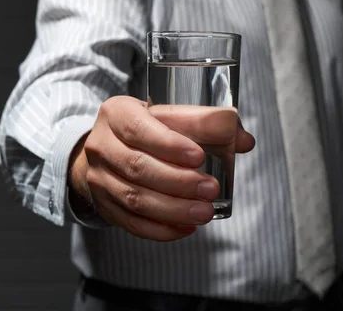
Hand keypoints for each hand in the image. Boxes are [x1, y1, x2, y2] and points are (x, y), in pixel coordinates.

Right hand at [68, 96, 254, 240]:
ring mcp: (99, 178)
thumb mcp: (172, 115)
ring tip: (204, 212)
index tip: (198, 156)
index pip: (138, 129)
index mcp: (117, 114)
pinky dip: (160, 229)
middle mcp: (101, 145)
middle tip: (211, 189)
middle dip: (178, 182)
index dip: (168, 144)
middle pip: (137, 167)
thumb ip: (208, 124)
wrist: (111, 149)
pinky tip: (186, 228)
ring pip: (134, 198)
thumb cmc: (150, 128)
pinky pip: (131, 222)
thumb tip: (243, 140)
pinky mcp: (105, 205)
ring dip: (173, 209)